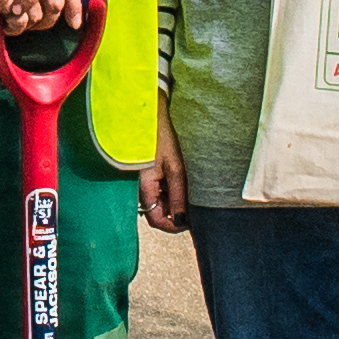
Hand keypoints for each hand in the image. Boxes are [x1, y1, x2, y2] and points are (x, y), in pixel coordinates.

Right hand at [139, 113, 189, 232]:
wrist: (149, 113)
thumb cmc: (160, 137)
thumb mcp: (175, 168)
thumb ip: (178, 196)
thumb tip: (183, 221)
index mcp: (145, 188)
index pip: (157, 221)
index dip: (175, 225)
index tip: (193, 220)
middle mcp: (141, 189)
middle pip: (159, 213)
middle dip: (177, 212)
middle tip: (196, 202)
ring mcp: (145, 182)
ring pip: (161, 202)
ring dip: (176, 200)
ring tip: (190, 186)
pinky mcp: (149, 174)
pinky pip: (160, 191)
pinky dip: (171, 190)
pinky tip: (182, 178)